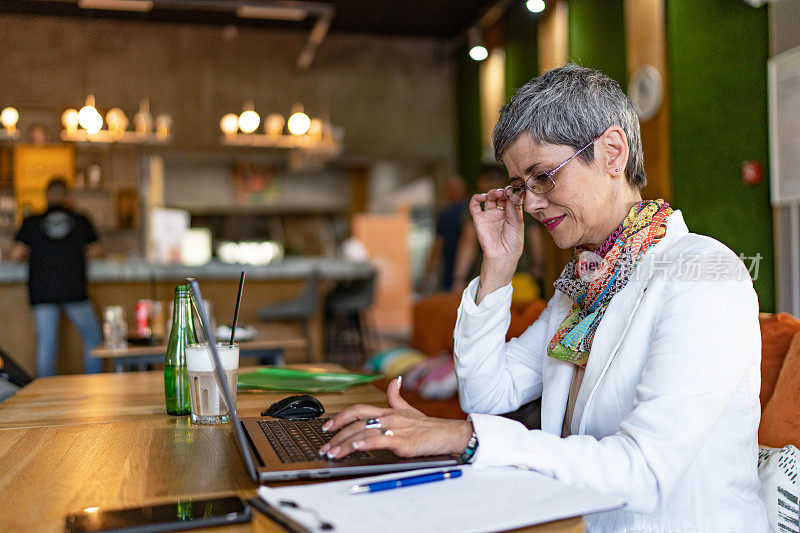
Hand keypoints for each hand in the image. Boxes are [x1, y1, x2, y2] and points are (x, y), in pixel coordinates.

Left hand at [318, 377, 473, 459]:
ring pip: (364, 433)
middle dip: (337, 436)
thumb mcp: (409, 409)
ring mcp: (395, 429)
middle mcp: (388, 417)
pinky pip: (381, 440)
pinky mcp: (403, 441)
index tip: (326, 427)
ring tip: (333, 453)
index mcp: (387, 411)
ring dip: (345, 444)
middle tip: (324, 447)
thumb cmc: (428, 426)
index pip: (358, 410)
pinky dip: (367, 443)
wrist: (448, 434)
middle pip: (356, 423)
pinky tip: (357, 447)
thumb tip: (395, 380)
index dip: (340, 417)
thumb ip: (397, 397)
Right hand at [469, 189, 523, 300]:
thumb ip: (514, 207)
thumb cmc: (513, 242)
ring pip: (489, 197)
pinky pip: (474, 205)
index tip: (515, 189)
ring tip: (497, 193)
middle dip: (503, 191)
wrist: (503, 255)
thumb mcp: (517, 222)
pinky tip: (482, 196)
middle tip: (506, 191)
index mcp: (511, 213)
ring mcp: (489, 215)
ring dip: (492, 192)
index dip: (511, 192)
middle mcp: (500, 213)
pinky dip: (476, 198)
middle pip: (500, 195)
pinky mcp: (479, 219)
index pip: (510, 197)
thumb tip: (511, 191)